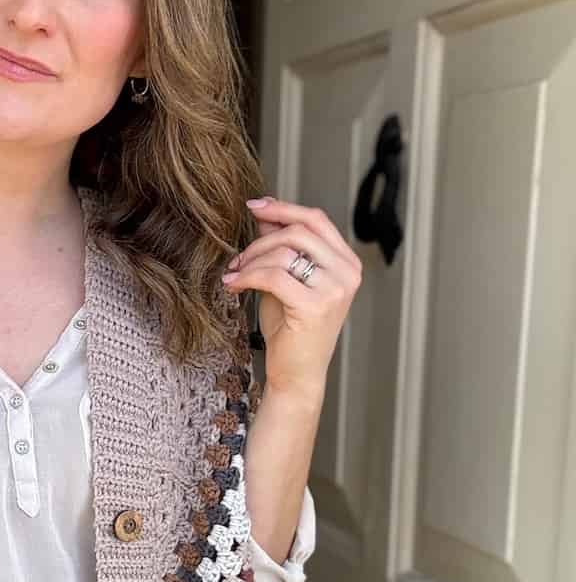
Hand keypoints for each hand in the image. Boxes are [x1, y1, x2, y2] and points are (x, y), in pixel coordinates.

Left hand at [221, 197, 361, 400]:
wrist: (296, 374)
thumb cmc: (291, 330)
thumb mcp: (285, 280)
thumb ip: (280, 247)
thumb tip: (263, 213)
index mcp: (346, 263)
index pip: (316, 219)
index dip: (283, 208)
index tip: (253, 206)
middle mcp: (347, 273)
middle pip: (298, 231)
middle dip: (259, 241)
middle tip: (237, 259)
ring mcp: (335, 290)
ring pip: (284, 252)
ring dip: (250, 260)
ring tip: (234, 274)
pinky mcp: (315, 306)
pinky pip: (273, 276)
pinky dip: (247, 276)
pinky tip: (233, 285)